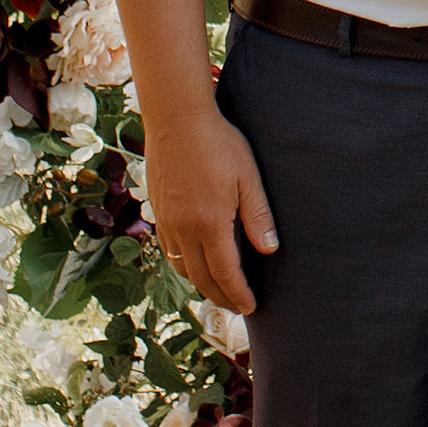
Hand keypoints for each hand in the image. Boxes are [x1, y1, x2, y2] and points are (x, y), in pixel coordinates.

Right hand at [144, 100, 278, 313]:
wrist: (176, 118)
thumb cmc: (219, 143)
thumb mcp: (248, 177)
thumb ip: (259, 216)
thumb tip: (270, 250)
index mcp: (209, 223)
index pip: (226, 273)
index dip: (239, 294)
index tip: (250, 308)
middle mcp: (183, 229)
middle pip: (201, 278)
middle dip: (220, 297)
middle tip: (236, 307)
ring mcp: (166, 221)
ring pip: (181, 267)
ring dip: (200, 283)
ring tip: (218, 289)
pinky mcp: (157, 210)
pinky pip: (168, 250)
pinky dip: (183, 264)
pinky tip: (194, 261)